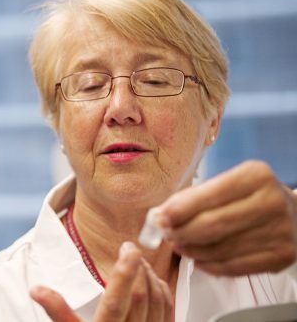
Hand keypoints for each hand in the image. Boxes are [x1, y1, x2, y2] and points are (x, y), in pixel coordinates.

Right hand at [30, 242, 172, 321]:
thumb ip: (58, 313)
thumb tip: (37, 289)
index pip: (118, 299)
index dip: (125, 272)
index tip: (128, 250)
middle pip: (141, 296)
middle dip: (138, 268)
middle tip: (130, 249)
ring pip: (159, 302)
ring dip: (152, 278)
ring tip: (141, 263)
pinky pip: (169, 313)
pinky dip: (163, 293)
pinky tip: (156, 284)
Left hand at [159, 160, 296, 275]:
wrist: (295, 215)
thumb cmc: (252, 196)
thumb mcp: (230, 184)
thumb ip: (196, 197)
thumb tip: (161, 215)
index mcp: (256, 176)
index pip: (210, 195)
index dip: (180, 209)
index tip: (160, 218)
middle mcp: (272, 202)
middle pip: (213, 225)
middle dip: (182, 232)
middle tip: (167, 235)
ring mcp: (280, 232)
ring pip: (221, 249)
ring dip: (192, 251)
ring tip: (180, 246)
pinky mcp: (281, 257)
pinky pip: (234, 267)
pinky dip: (210, 265)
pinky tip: (199, 259)